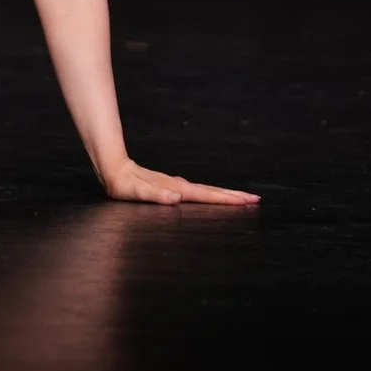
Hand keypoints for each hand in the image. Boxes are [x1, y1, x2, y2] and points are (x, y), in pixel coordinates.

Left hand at [101, 157, 259, 205]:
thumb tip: (176, 197)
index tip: (248, 201)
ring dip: (225, 195)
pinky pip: (196, 192)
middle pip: (211, 192)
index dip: (227, 200)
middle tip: (255, 199)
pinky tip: (213, 197)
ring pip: (206, 191)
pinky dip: (210, 195)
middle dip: (233, 197)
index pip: (207, 196)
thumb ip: (156, 194)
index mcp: (177, 189)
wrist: (114, 168)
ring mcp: (177, 186)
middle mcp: (180, 187)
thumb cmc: (124, 184)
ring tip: (241, 199)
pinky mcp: (172, 187)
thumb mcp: (136, 191)